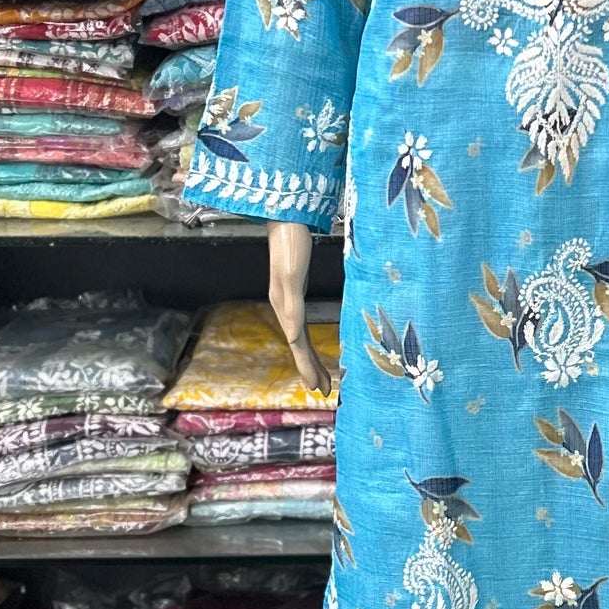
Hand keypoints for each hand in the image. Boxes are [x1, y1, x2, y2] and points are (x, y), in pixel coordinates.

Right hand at [267, 220, 329, 393]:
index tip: (318, 387)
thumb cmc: (291, 244)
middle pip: (300, 345)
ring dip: (310, 357)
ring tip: (322, 376)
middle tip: (323, 389)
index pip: (298, 344)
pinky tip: (310, 344)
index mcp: (285, 306)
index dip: (308, 366)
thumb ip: (292, 305)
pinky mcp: (296, 290)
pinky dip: (309, 339)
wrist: (287, 219)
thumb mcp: (292, 276)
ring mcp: (289, 299)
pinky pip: (303, 323)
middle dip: (310, 367)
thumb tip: (295, 338)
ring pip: (301, 336)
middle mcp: (285, 306)